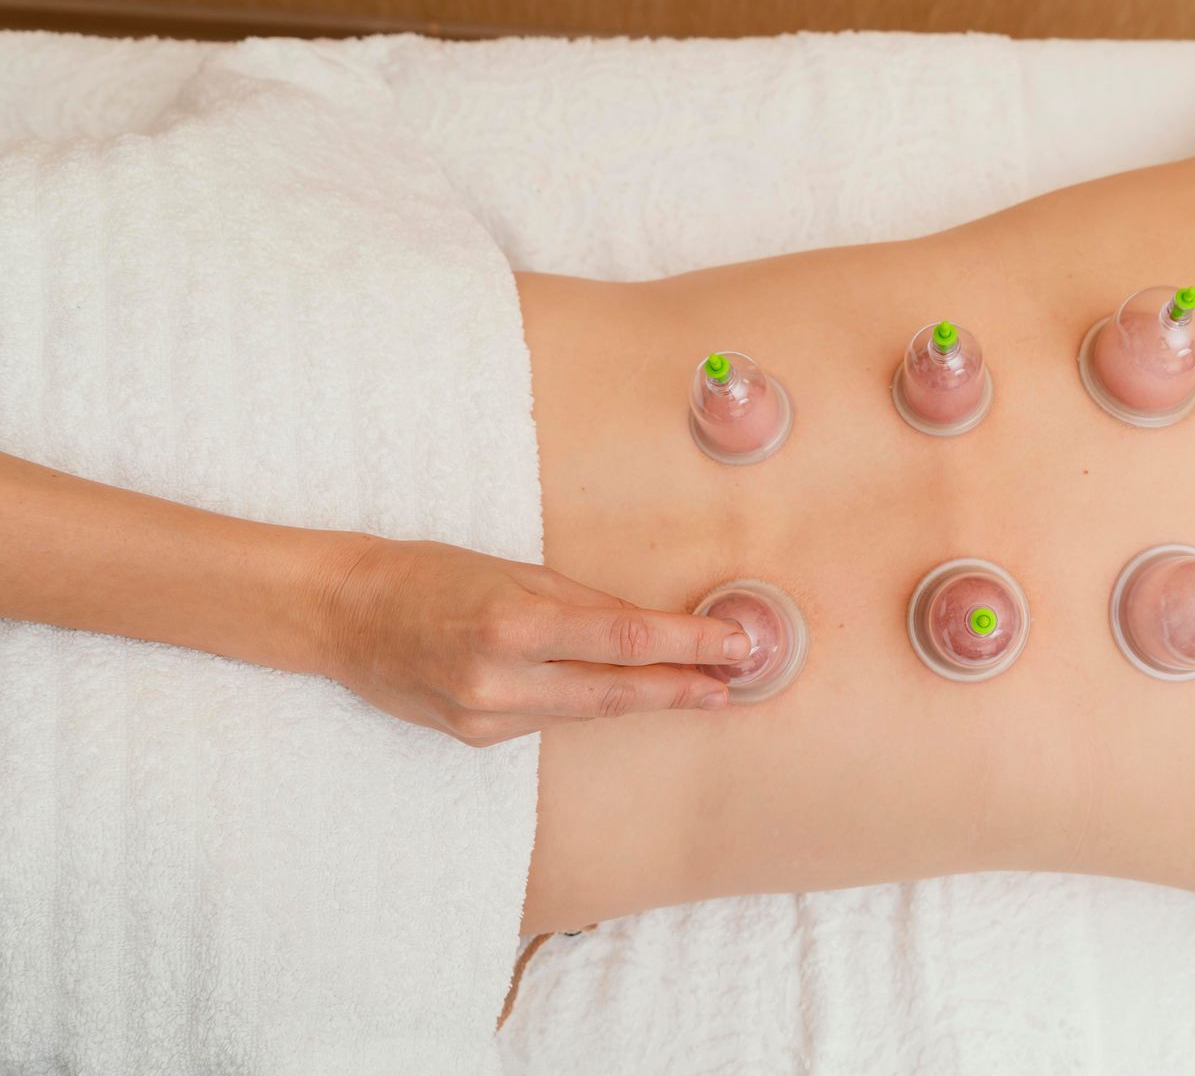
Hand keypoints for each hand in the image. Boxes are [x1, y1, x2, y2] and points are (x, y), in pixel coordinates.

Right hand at [315, 537, 749, 745]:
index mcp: (514, 624)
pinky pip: (548, 720)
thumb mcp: (516, 571)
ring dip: (642, 699)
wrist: (344, 615)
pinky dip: (582, 703)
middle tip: (734, 684)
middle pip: (616, 693)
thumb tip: (652, 629)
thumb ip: (585, 605)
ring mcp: (487, 717)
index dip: (689, 646)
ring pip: (586, 712)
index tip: (735, 646)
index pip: (626, 641)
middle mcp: (501, 680)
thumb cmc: (430, 576)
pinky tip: (610, 691)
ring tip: (695, 688)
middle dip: (681, 688)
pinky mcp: (476, 736)